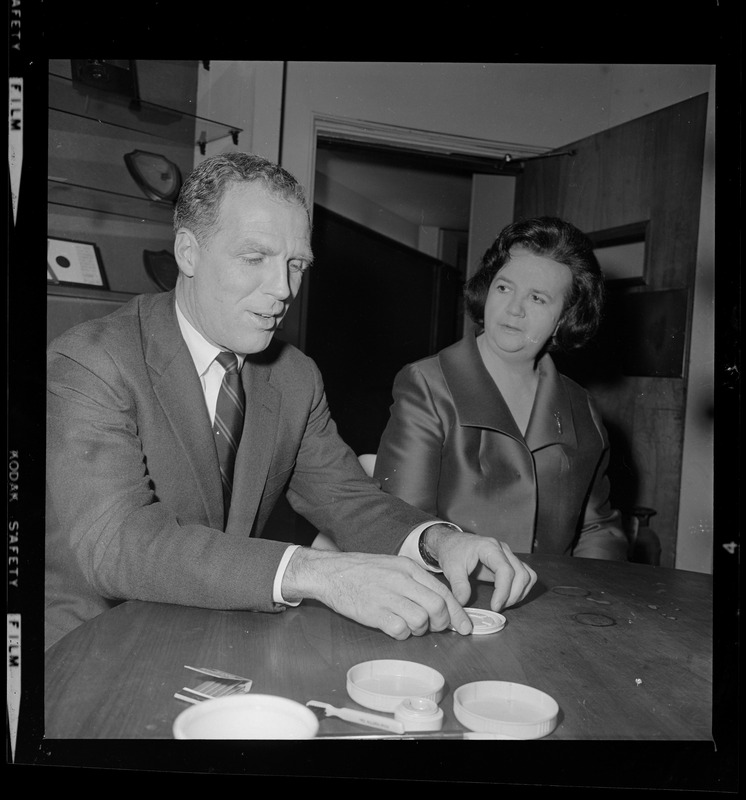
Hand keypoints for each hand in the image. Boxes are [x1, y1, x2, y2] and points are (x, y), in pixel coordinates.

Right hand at [282, 548, 472, 639]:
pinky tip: (394, 628)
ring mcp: (388, 597)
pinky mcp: (375, 613)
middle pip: (438, 607)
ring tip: (409, 625)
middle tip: (436, 628)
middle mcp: (402, 580)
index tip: (465, 626)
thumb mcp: (393, 566)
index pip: (443, 592)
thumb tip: (439, 603)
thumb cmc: (362, 571)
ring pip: (421, 621)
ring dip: (420, 629)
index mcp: (409, 568)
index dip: (458, 612)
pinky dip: (402, 634)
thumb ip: (415, 582)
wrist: (331, 572)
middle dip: (442, 624)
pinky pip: (401, 631)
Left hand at [424, 525, 536, 611]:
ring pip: (527, 575)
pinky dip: (521, 589)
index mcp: (489, 547)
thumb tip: (464, 603)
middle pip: (521, 574)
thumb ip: (458, 586)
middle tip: (498, 608)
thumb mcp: (451, 568)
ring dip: (520, 593)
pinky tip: (509, 598)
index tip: (495, 606)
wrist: (452, 542)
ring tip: (504, 604)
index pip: (506, 570)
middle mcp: (503, 549)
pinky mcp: (509, 562)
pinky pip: (525, 575)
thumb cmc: (452, 551)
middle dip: (513, 595)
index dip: (503, 591)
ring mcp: (508, 555)